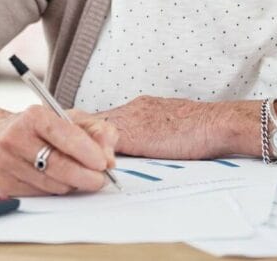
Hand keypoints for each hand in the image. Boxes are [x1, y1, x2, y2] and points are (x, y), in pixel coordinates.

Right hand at [0, 105, 116, 196]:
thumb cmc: (39, 128)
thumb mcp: (69, 119)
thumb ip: (97, 132)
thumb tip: (110, 158)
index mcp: (34, 116)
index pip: (64, 135)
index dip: (87, 151)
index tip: (104, 163)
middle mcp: (16, 138)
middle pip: (58, 165)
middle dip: (86, 176)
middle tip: (100, 179)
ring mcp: (7, 162)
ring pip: (52, 184)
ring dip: (72, 184)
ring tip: (76, 175)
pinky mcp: (4, 184)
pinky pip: (41, 194)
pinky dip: (55, 189)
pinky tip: (56, 178)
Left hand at [82, 95, 222, 159]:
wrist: (217, 123)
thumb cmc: (201, 132)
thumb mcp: (167, 131)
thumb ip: (148, 138)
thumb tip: (134, 155)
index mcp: (139, 109)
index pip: (101, 117)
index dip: (84, 129)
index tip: (73, 139)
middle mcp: (130, 109)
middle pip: (87, 118)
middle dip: (72, 135)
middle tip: (59, 150)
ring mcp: (131, 119)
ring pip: (89, 128)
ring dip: (79, 146)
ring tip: (71, 161)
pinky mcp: (134, 133)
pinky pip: (102, 140)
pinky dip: (94, 153)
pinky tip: (94, 166)